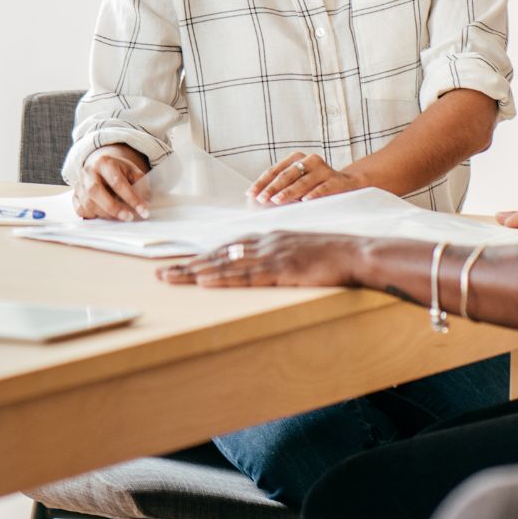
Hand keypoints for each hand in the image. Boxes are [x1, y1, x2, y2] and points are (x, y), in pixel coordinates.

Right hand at [75, 144, 150, 220]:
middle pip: (95, 191)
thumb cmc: (119, 170)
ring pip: (88, 203)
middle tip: (128, 217)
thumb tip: (145, 204)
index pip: (118, 182)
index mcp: (105, 162)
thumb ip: (140, 185)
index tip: (144, 210)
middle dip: (114, 208)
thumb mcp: (132, 171)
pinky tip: (105, 214)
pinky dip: (93, 215)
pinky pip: (80, 210)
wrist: (100, 166)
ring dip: (106, 214)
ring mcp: (79, 184)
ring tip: (120, 217)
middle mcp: (88, 172)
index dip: (132, 198)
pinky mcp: (74, 196)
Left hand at [157, 230, 361, 287]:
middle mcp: (267, 242)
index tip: (182, 264)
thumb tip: (266, 267)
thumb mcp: (303, 250)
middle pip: (219, 253)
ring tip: (169, 278)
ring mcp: (273, 254)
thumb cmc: (334, 255)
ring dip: (194, 271)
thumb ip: (282, 255)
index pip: (229, 247)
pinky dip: (221, 277)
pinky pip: (245, 275)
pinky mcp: (281, 269)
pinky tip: (203, 281)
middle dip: (189, 264)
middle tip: (160, 273)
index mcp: (272, 237)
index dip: (204, 256)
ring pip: (225, 263)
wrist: (357, 253)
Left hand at [248, 152, 364, 204]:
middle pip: (287, 175)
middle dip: (272, 188)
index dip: (262, 182)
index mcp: (296, 158)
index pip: (275, 171)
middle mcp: (310, 160)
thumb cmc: (314, 185)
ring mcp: (324, 169)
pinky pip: (323, 188)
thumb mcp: (297, 183)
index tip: (250, 194)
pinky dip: (314, 194)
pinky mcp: (336, 180)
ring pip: (303, 181)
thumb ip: (281, 187)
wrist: (347, 184)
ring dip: (289, 192)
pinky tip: (305, 201)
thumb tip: (257, 199)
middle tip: (261, 199)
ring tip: (277, 200)